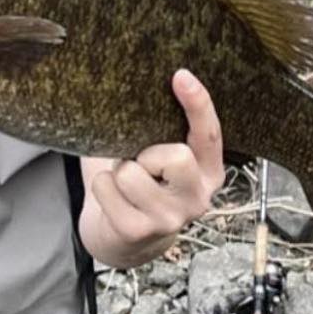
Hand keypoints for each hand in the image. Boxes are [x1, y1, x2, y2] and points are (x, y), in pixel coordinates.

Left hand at [89, 68, 226, 253]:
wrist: (123, 237)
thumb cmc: (143, 183)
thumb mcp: (162, 157)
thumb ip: (164, 131)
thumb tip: (139, 83)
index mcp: (209, 173)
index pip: (210, 135)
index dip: (198, 103)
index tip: (181, 75)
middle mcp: (197, 198)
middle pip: (176, 156)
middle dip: (148, 152)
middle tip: (141, 162)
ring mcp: (169, 219)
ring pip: (132, 173)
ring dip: (120, 170)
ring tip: (126, 180)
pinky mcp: (138, 231)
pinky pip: (107, 187)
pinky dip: (102, 186)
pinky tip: (113, 197)